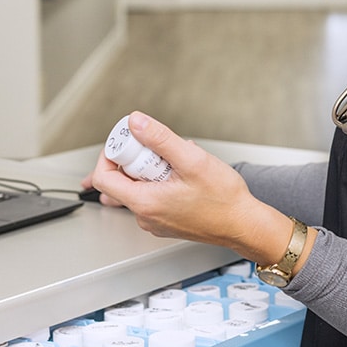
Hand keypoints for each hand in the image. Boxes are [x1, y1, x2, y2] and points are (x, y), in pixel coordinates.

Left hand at [85, 112, 295, 263]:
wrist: (243, 225)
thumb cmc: (223, 200)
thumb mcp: (192, 160)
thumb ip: (160, 139)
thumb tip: (136, 122)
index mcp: (144, 203)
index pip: (103, 178)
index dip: (111, 155)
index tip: (129, 142)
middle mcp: (144, 216)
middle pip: (121, 181)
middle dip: (137, 159)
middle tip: (160, 150)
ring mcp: (154, 221)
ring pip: (139, 187)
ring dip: (152, 170)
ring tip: (176, 164)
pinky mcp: (165, 222)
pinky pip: (152, 196)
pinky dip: (161, 182)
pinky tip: (183, 176)